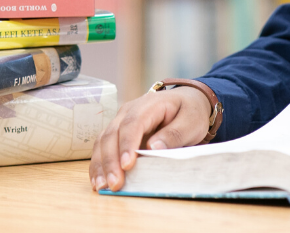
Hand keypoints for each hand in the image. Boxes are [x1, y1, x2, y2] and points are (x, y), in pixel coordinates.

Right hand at [90, 86, 211, 191]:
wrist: (185, 102)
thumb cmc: (189, 112)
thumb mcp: (191, 121)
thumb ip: (174, 134)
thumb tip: (153, 148)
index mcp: (149, 105)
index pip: (133, 124)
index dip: (127, 144)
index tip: (127, 165)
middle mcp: (128, 112)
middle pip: (112, 134)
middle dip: (111, 161)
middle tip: (114, 184)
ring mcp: (120, 122)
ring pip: (102, 141)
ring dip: (101, 165)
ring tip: (102, 186)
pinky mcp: (117, 134)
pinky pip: (102, 147)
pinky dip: (98, 164)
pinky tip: (98, 180)